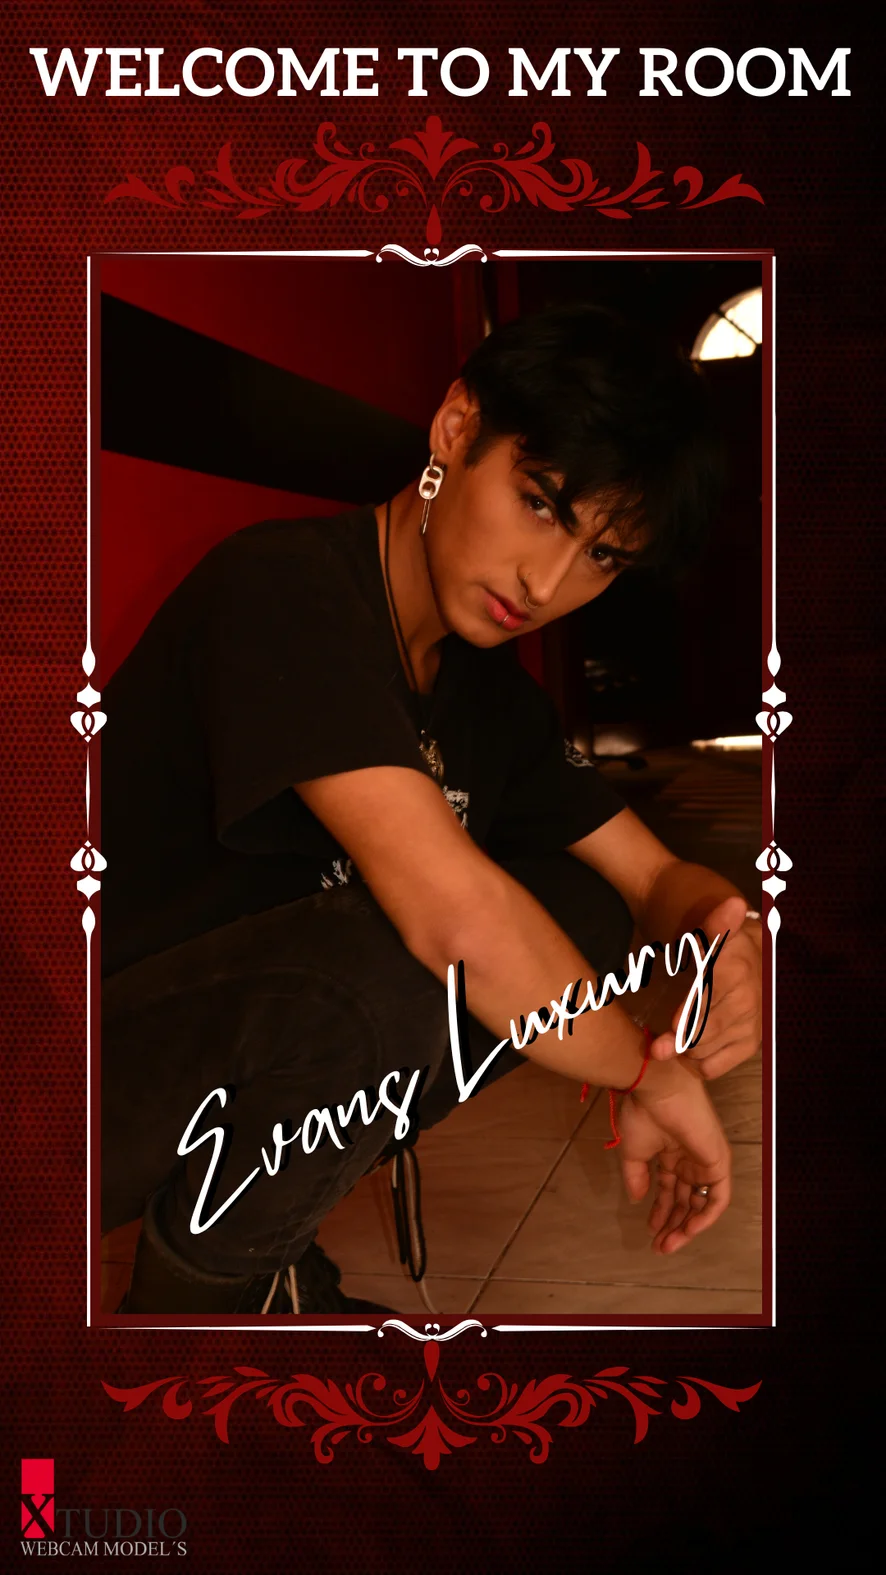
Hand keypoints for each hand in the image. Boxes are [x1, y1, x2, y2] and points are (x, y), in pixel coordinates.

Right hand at [619, 1060, 731, 1252]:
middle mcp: (690, 1160)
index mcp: (671, 1154)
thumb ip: (636, 1177)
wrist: (658, 1090)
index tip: (650, 1231)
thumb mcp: (633, 1152)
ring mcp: (705, 1161)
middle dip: (673, 1225)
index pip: (671, 1191)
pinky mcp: (718, 1162)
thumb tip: (637, 1200)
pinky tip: (688, 1230)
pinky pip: (718, 1198)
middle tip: (660, 1246)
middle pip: (686, 1201)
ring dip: (687, 1227)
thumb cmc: (644, 1113)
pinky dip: (706, 1217)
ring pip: (701, 1203)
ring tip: (668, 1244)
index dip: (661, 1213)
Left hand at [649, 896, 761, 1079]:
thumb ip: (718, 924)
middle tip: (656, 1046)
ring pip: (705, 1050)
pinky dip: (699, 1063)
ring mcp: (751, 1025)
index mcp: (735, 970)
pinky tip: (690, 1048)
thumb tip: (735, 904)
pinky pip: (715, 1067)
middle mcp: (747, 1000)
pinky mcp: (751, 1045)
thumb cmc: (716, 946)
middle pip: (703, 1031)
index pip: (710, 998)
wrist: (748, 958)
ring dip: (685, 1049)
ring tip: (673, 1037)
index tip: (672, 1023)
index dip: (691, 1013)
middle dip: (677, 1039)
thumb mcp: (711, 930)